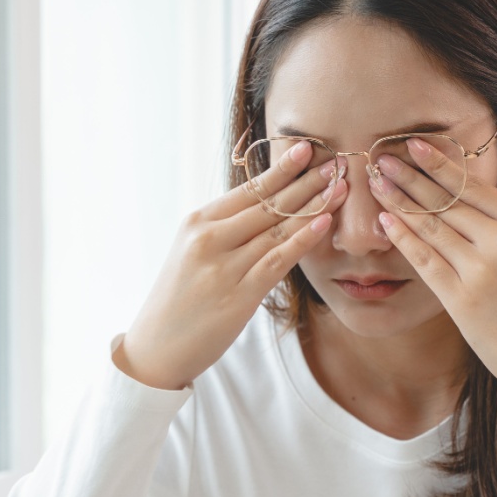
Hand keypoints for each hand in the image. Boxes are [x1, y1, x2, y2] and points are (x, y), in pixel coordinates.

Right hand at [116, 141, 346, 389]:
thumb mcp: (193, 253)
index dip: (281, 168)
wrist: (156, 347)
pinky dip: (302, 239)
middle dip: (304, 180)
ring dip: (312, 205)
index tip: (307, 148)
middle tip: (334, 160)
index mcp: (198, 222)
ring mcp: (223, 267)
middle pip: (266, 203)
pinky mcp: (237, 296)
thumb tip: (264, 208)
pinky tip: (324, 222)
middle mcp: (209, 238)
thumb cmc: (179, 300)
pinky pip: (276, 260)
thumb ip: (225, 231)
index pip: (247, 189)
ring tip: (340, 186)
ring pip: (276, 228)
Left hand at [370, 140, 496, 440]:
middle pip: (448, 200)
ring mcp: (482, 270)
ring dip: (399, 200)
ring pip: (432, 225)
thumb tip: (466, 205)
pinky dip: (403, 237)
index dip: (440, 164)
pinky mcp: (463, 300)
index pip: (474, 186)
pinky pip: (425, 260)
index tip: (414, 144)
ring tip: (376, 182)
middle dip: (410, 176)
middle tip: (381, 156)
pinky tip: (384, 221)